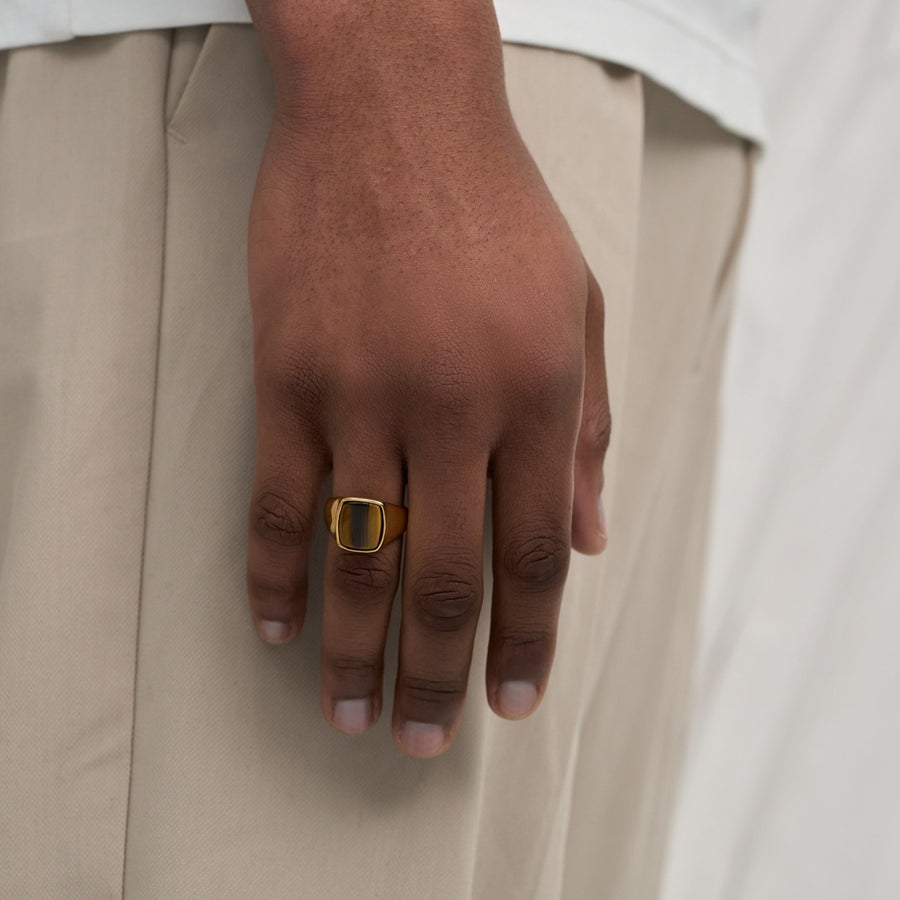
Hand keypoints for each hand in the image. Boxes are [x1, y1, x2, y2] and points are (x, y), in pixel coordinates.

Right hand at [244, 0, 609, 757]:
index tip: (514, 700)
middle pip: (447, 576)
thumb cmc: (497, 209)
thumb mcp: (578, 309)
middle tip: (427, 740)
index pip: (535, 554)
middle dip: (440, 672)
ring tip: (351, 712)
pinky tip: (277, 628)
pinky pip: (278, 498)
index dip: (527, 641)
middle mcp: (454, 408)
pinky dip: (274, 574)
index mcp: (537, 395)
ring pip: (357, 555)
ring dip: (353, 648)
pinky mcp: (290, 375)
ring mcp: (363, 393)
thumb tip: (591, 541)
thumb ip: (589, 433)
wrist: (395, 114)